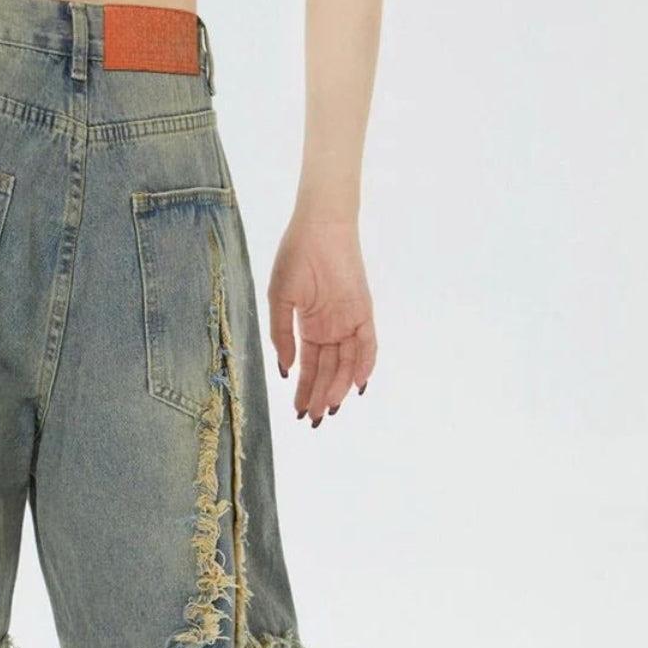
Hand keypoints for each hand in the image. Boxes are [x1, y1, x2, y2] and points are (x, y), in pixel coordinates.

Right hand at [268, 218, 377, 426]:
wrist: (317, 227)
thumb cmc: (294, 258)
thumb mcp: (279, 301)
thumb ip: (281, 335)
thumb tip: (285, 368)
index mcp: (310, 326)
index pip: (309, 366)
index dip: (303, 389)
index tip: (296, 412)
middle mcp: (331, 327)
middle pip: (328, 370)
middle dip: (319, 396)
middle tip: (311, 420)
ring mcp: (348, 320)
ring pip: (346, 363)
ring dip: (337, 387)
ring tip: (326, 408)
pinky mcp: (363, 310)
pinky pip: (368, 343)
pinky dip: (364, 364)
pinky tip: (355, 386)